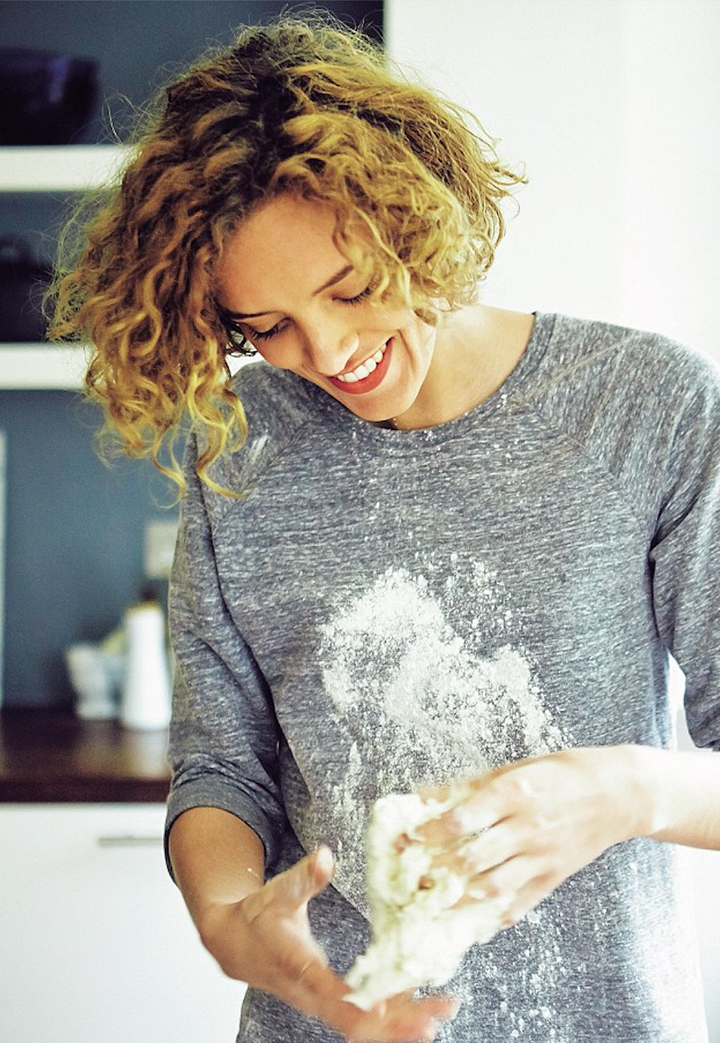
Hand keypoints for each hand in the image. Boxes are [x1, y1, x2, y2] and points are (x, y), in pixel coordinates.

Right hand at [199, 846, 458, 1042]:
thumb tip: (325, 855)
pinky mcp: (331, 1000)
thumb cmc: (259, 915)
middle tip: (432, 1021)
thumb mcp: (279, 891)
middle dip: (394, 1025)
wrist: (235, 945)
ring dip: (401, 1023)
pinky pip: (364, 1014)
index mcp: (298, 966)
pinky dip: (394, 1013)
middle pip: (355, 1020)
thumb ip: (304, 876)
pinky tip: (423, 1005)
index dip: (360, 1003)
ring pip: (363, 1025)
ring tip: (441, 1012)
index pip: (330, 993)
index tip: (388, 1007)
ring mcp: (323, 1002)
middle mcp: (312, 994)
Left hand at [417, 745, 649, 929]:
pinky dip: (492, 916)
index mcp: (513, 793)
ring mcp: (541, 857)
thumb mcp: (515, 767)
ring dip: (457, 898)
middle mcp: (526, 828)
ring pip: (492, 887)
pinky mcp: (554, 878)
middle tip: (409, 877)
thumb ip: (469, 784)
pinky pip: (518, 904)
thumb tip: (424, 793)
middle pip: (472, 858)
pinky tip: (469, 922)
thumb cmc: (563, 773)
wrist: (620, 794)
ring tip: (431, 901)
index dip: (430, 831)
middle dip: (436, 870)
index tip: (409, 838)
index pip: (462, 819)